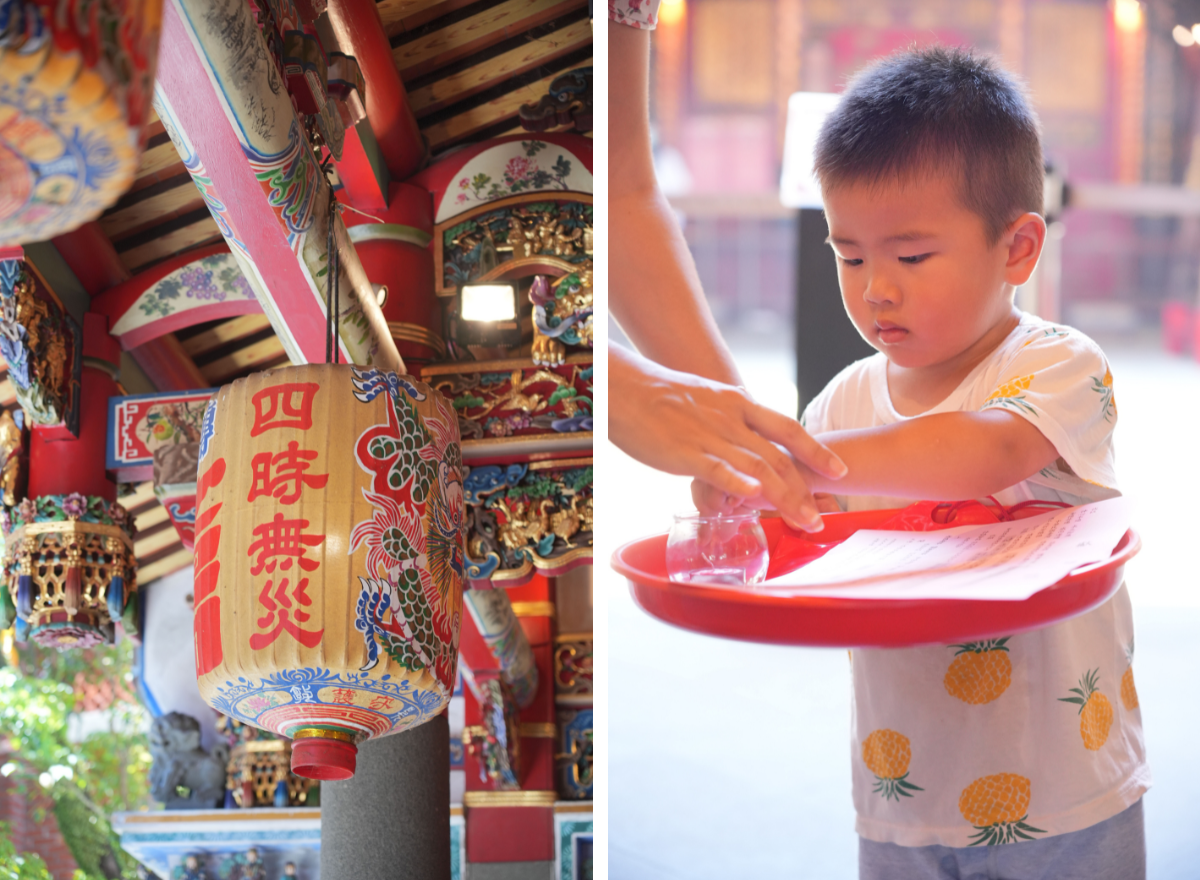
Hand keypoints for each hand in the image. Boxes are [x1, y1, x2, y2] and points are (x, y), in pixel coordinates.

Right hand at [612, 345, 845, 530]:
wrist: (625, 387)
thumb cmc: (659, 396)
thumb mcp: (706, 399)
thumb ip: (727, 419)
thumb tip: (739, 438)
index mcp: (738, 404)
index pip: (787, 427)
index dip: (816, 450)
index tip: (839, 471)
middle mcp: (732, 420)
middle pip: (779, 456)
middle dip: (806, 488)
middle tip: (822, 516)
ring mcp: (711, 436)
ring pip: (759, 467)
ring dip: (786, 497)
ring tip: (805, 521)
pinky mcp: (687, 452)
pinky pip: (719, 470)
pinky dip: (740, 484)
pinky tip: (756, 499)